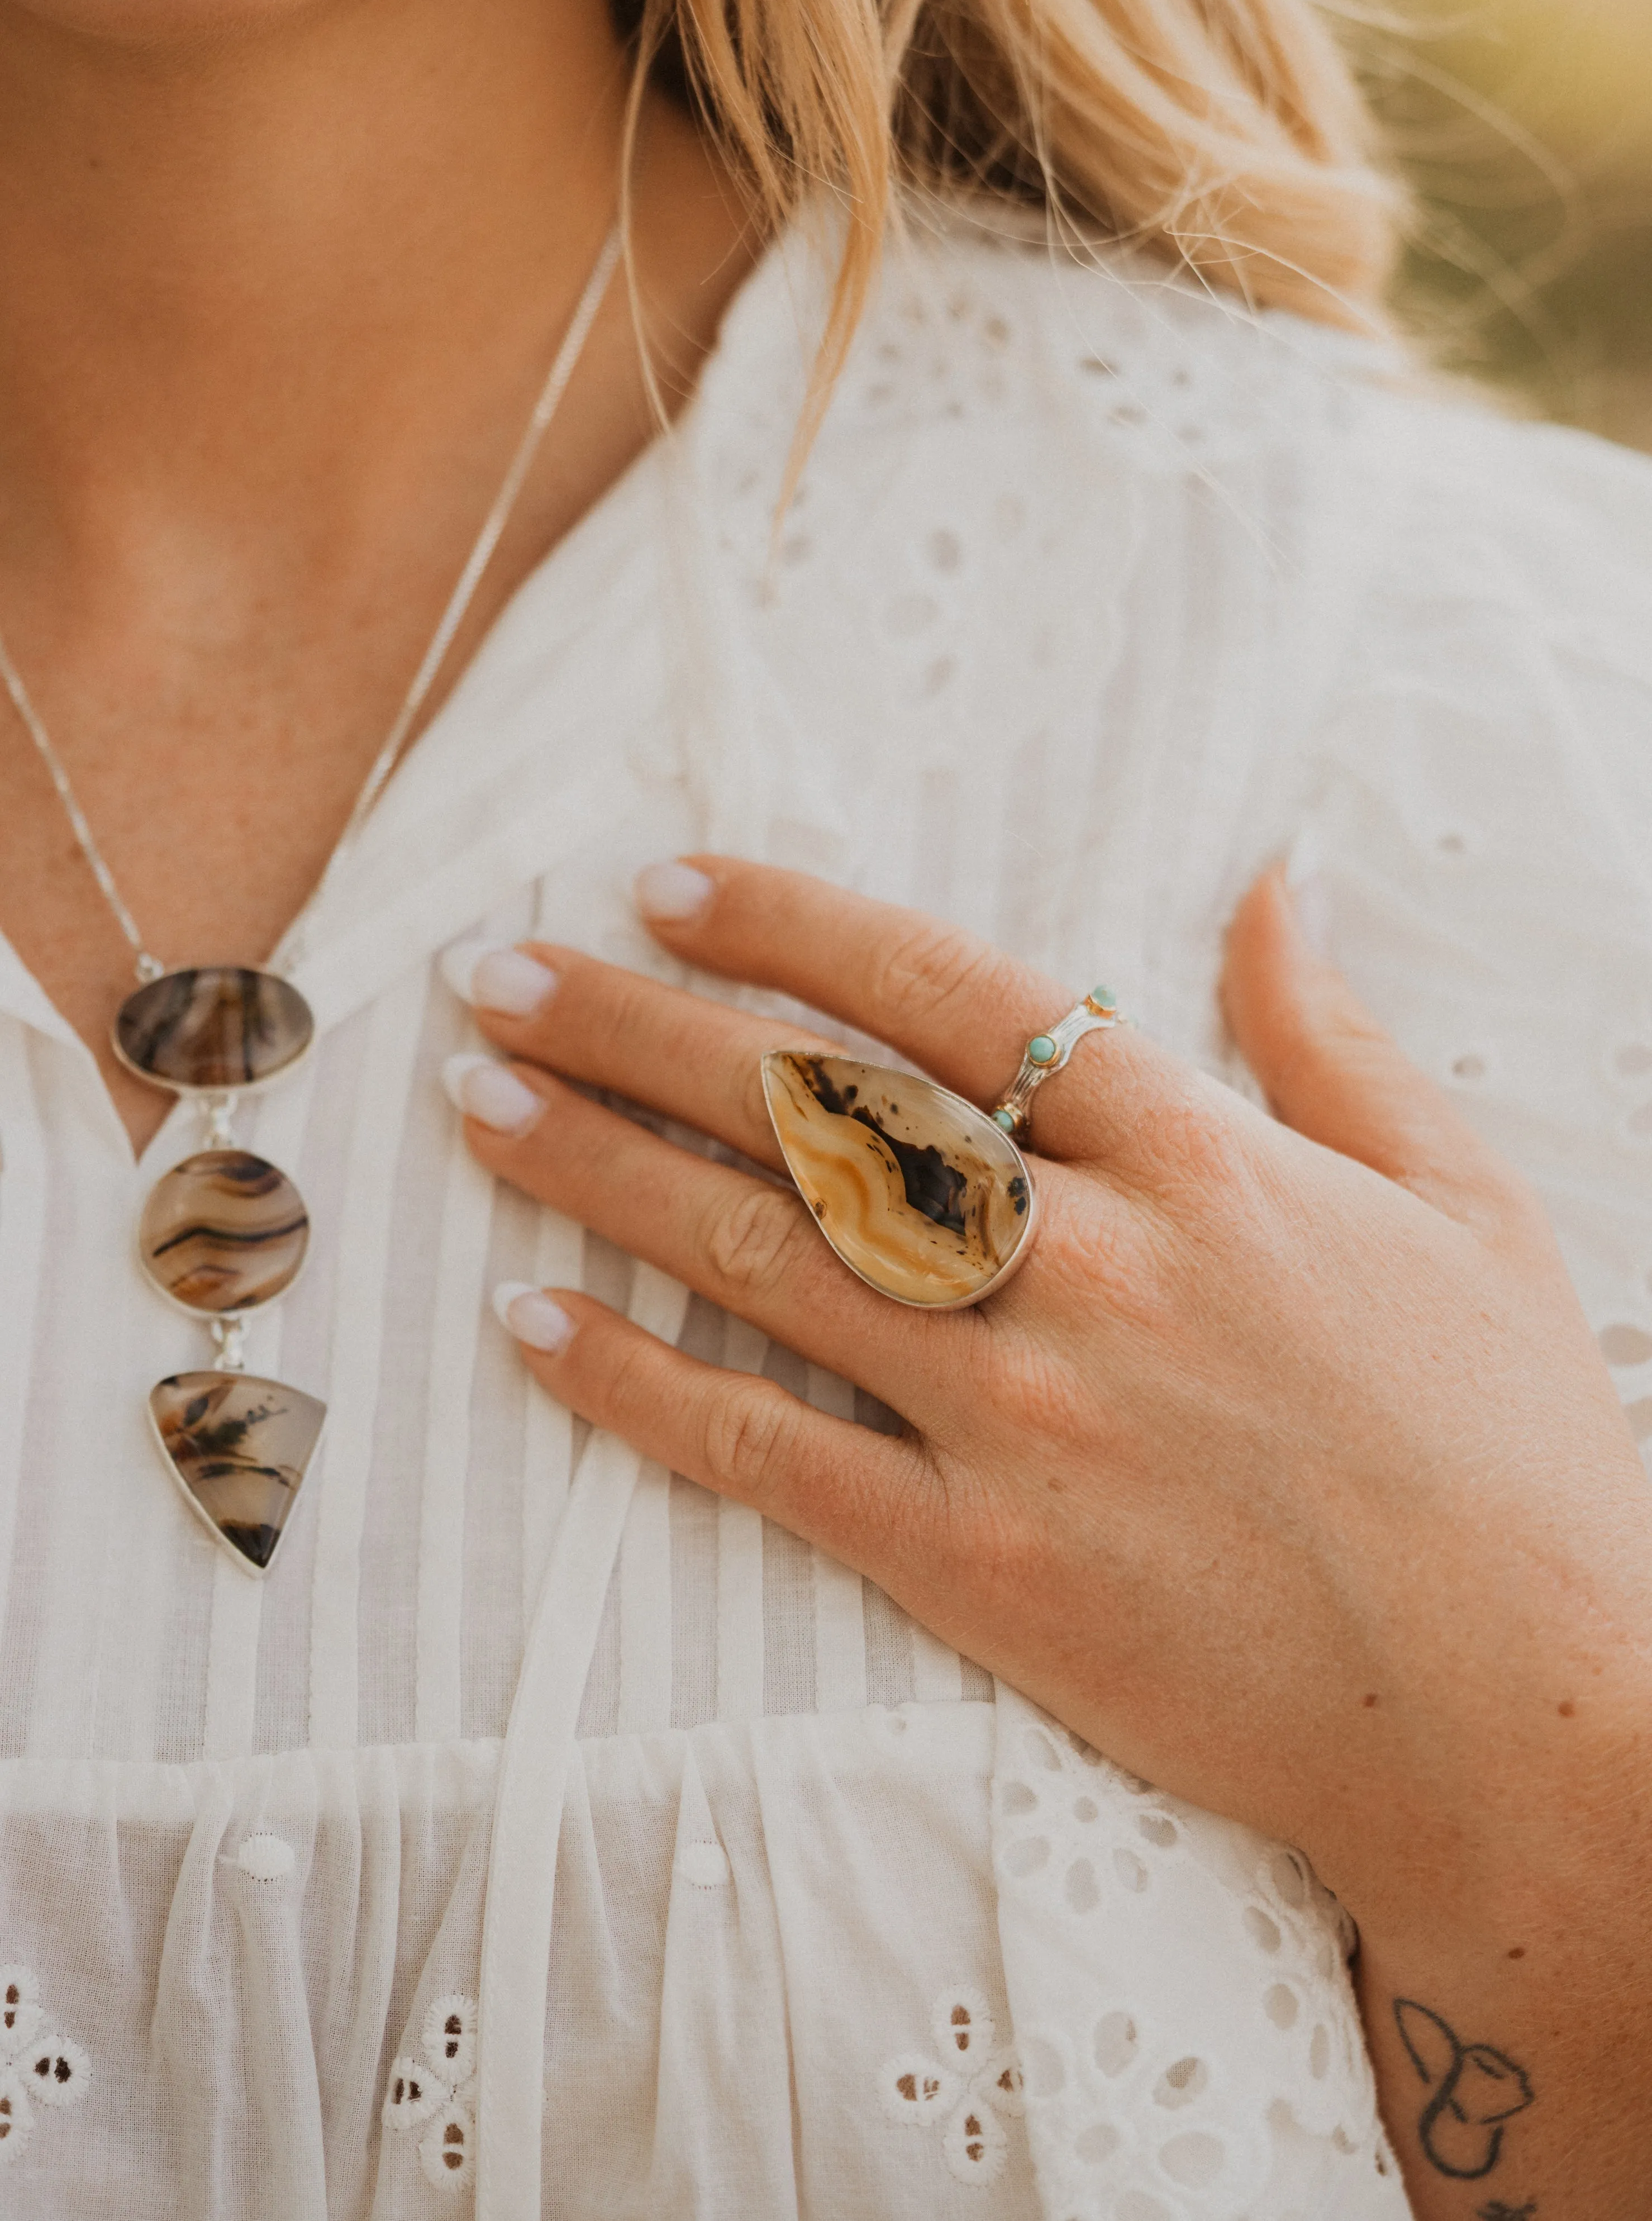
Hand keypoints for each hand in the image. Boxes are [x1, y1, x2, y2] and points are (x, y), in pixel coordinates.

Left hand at [448, 856, 1651, 2216]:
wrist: (1532, 1715)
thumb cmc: (1508, 1446)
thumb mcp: (1460, 1198)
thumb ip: (1336, 1034)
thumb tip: (1276, 877)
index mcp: (1202, 1156)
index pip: (946, 994)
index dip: (786, 924)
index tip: (661, 882)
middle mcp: (1092, 1262)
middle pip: (813, 1107)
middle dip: (633, 1023)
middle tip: (498, 972)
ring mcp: (1026, 1418)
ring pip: (762, 1258)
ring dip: (597, 1170)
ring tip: (477, 1106)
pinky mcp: (986, 1569)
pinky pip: (770, 1457)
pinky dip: (639, 1391)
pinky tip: (531, 1328)